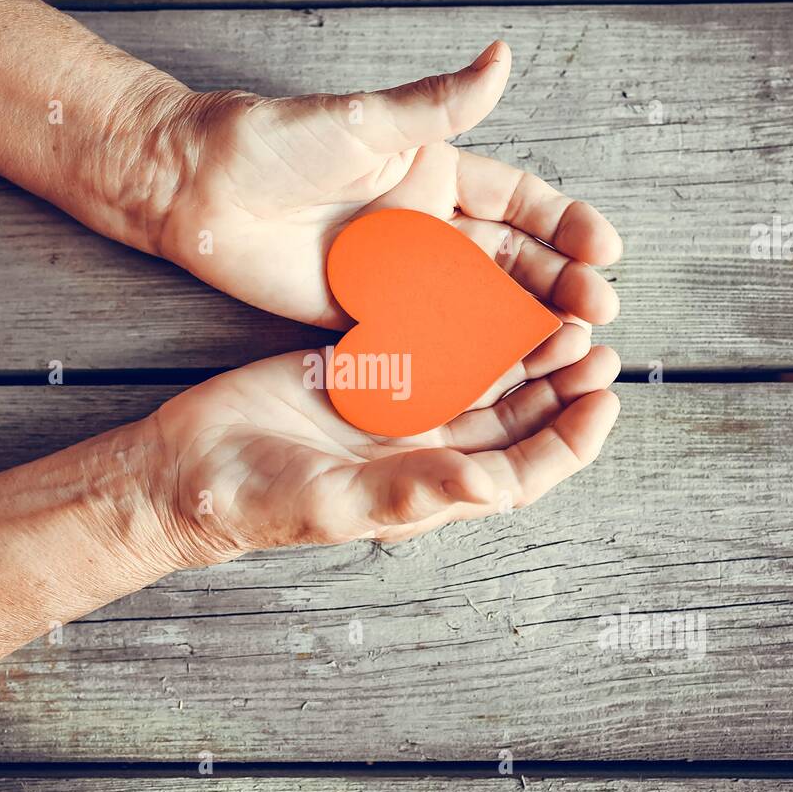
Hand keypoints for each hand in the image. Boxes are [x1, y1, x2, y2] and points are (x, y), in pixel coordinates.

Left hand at [148, 41, 622, 327]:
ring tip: (566, 348)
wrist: (195, 192)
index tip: (604, 250)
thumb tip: (503, 57)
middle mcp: (425, 225)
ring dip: (524, 325)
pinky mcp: (364, 315)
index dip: (566, 225)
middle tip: (598, 313)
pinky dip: (465, 358)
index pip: (520, 202)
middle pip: (511, 261)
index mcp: (434, 172)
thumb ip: (437, 105)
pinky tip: (502, 378)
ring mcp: (399, 274)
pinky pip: (426, 339)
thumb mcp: (363, 121)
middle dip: (558, 285)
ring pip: (478, 305)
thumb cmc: (271, 141)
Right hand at [148, 335, 621, 562]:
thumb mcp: (337, 501)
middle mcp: (424, 451)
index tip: (604, 401)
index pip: (521, 472)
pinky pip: (430, 342)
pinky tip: (491, 291)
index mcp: (430, 491)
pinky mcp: (364, 370)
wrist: (188, 468)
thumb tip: (490, 487)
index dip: (570, 441)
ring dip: (523, 350)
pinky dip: (463, 321)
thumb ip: (412, 492)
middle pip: (514, 420)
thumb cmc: (259, 500)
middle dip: (561, 386)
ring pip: (481, 377)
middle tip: (597, 343)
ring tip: (564, 314)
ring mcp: (396, 409)